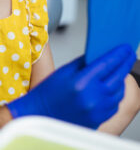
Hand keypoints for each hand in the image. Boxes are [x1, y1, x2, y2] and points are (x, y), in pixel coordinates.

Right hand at [7, 44, 135, 128]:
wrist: (39, 114)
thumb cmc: (47, 93)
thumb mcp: (63, 72)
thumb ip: (83, 63)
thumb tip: (99, 54)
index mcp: (80, 83)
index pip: (106, 64)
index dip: (118, 54)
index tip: (124, 48)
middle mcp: (91, 98)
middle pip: (117, 77)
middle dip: (124, 64)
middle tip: (128, 55)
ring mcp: (96, 110)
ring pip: (118, 92)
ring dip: (120, 79)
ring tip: (118, 71)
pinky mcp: (98, 119)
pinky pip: (114, 104)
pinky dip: (115, 94)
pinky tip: (110, 87)